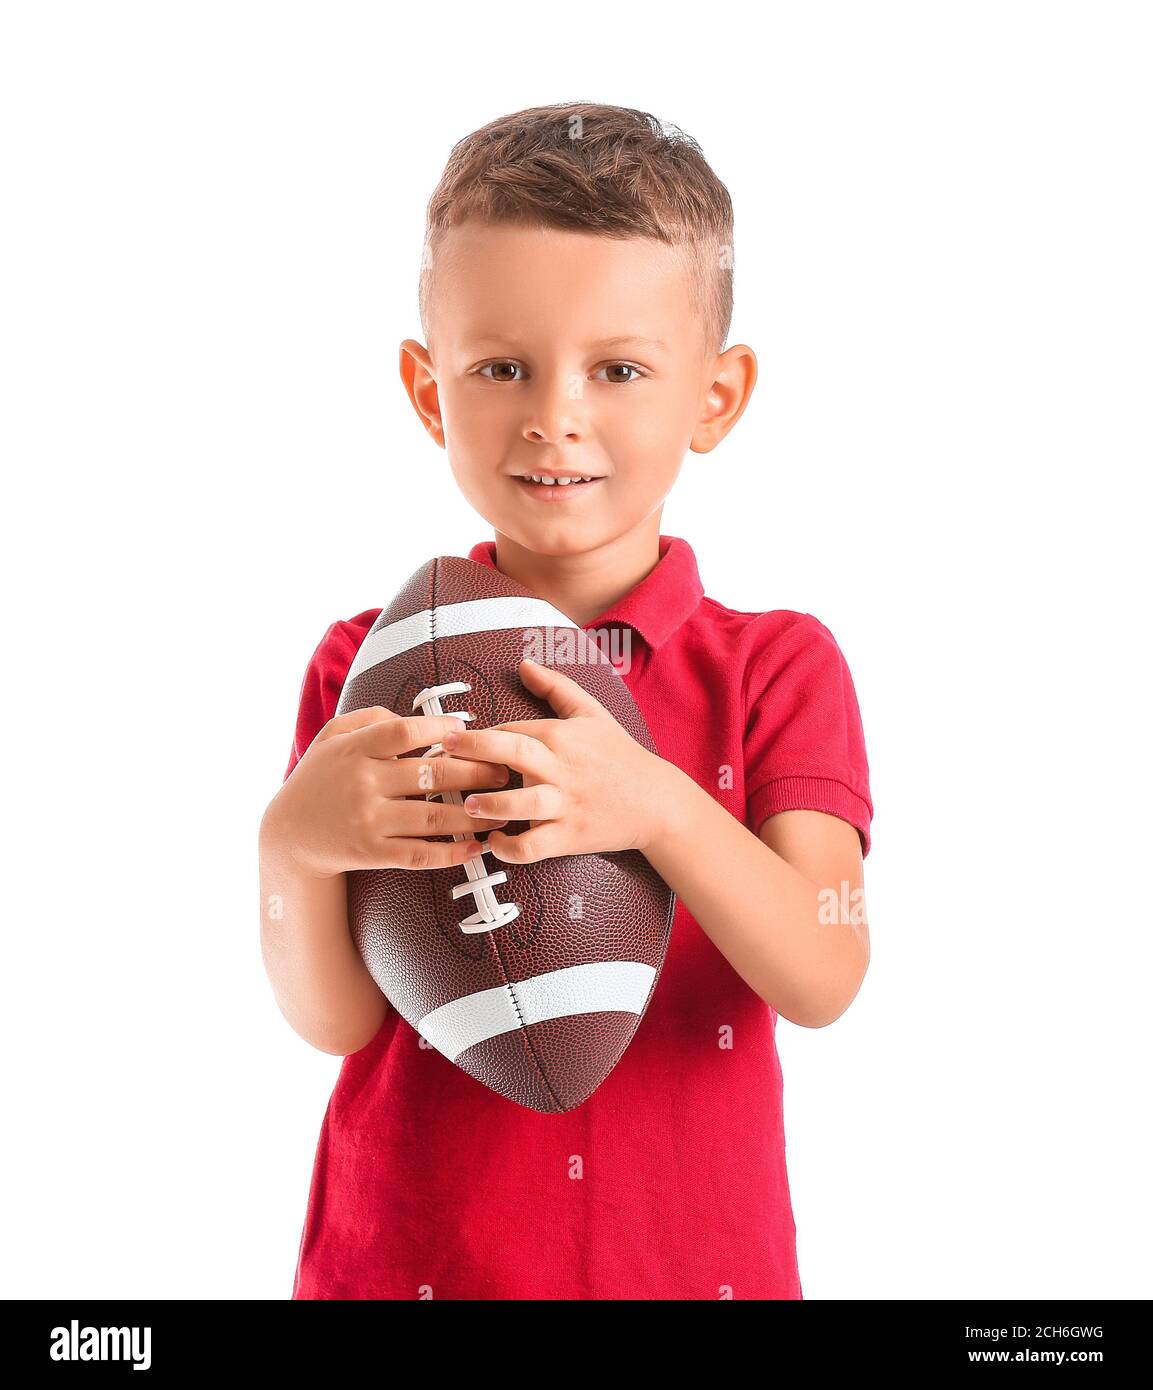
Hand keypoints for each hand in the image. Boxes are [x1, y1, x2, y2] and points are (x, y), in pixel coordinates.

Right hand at [262, 706, 512, 877]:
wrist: (289, 836)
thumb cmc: (320, 778)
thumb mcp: (332, 737)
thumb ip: (370, 719)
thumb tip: (412, 718)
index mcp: (354, 749)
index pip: (404, 732)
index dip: (441, 729)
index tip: (469, 730)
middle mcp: (362, 783)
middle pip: (431, 774)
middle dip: (476, 772)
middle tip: (504, 771)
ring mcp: (368, 821)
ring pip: (434, 816)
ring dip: (474, 814)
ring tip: (502, 808)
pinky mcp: (373, 854)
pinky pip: (420, 854)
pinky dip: (452, 852)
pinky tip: (477, 847)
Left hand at [438, 657, 669, 863]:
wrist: (657, 801)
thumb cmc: (619, 755)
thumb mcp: (591, 714)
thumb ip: (555, 687)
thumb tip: (523, 664)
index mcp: (561, 736)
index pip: (512, 729)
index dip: (480, 734)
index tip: (449, 738)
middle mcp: (561, 768)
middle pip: (515, 753)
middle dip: (477, 750)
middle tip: (445, 751)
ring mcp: (566, 804)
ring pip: (524, 803)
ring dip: (492, 805)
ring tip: (467, 807)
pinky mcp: (570, 836)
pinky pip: (536, 846)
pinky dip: (512, 849)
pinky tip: (494, 844)